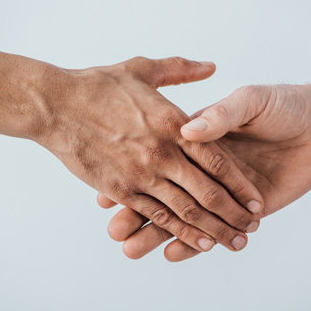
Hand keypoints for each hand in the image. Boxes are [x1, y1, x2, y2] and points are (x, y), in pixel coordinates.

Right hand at [37, 57, 264, 252]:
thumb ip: (181, 69)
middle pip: (209, 191)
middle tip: (252, 228)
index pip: (217, 159)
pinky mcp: (121, 190)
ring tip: (236, 243)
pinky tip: (200, 244)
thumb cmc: (98, 84)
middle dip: (235, 213)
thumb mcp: (143, 68)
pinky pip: (158, 216)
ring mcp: (142, 174)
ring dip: (215, 230)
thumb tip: (211, 66)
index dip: (240, 183)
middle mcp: (163, 152)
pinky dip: (181, 233)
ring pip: (188, 211)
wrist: (55, 104)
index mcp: (173, 123)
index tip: (255, 199)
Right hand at [99, 81, 310, 260]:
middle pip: (166, 195)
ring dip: (159, 236)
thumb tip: (189, 131)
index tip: (109, 194)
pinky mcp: (243, 209)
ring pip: (184, 216)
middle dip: (137, 216)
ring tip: (131, 251)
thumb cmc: (284, 103)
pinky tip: (174, 255)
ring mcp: (221, 190)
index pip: (161, 163)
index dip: (136, 177)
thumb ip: (221, 115)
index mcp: (199, 139)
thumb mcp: (249, 100)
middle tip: (114, 234)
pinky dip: (195, 243)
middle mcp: (204, 167)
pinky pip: (214, 227)